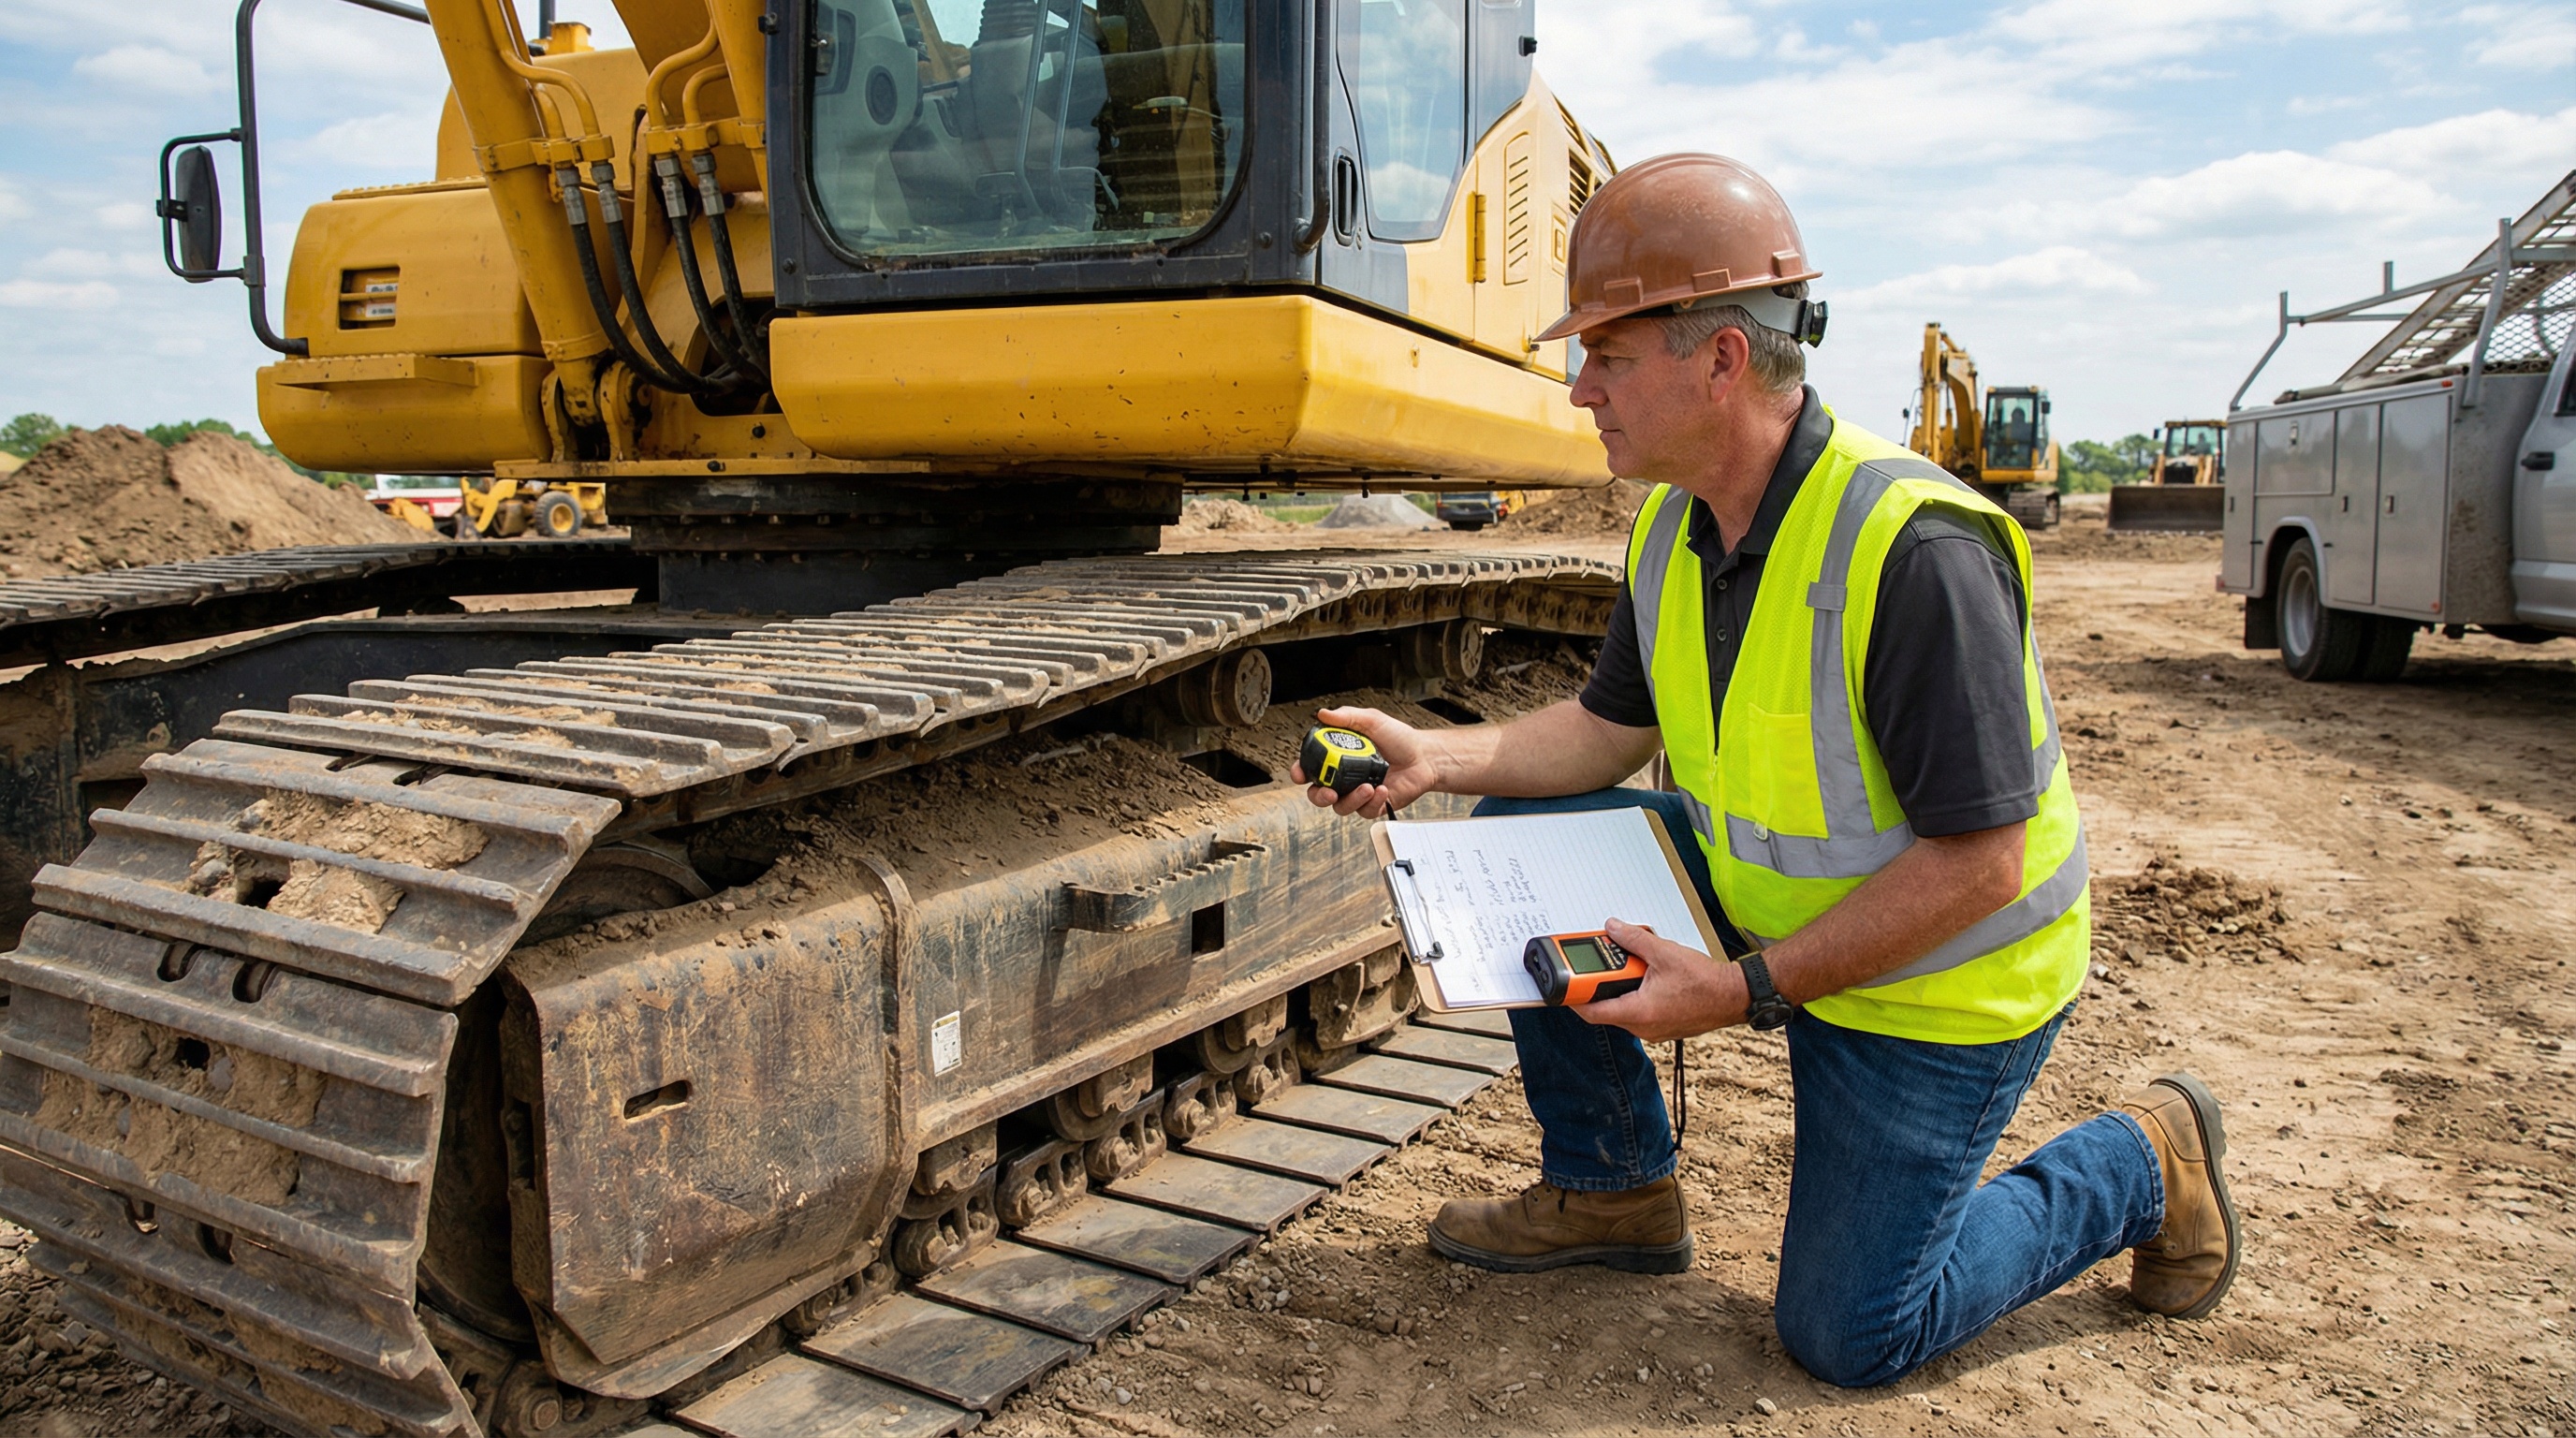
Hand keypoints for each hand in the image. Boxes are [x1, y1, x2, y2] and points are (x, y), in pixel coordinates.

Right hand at [1290, 706, 1439, 817]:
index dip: (1300, 772)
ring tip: (1367, 787)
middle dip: (1320, 796)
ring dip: (1351, 800)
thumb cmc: (1400, 739)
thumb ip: (1347, 717)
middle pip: (1319, 794)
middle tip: (1330, 792)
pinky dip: (1372, 802)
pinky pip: (1364, 811)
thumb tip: (1324, 714)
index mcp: (1338, 757)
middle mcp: (1345, 777)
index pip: (1311, 767)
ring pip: (1341, 807)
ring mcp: (1358, 793)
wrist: (1425, 756)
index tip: (1300, 774)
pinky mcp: (1374, 805)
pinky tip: (1382, 789)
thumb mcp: (1372, 721)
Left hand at [1574, 918, 1746, 1040]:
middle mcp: (1642, 1026)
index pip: (1590, 1012)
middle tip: (1597, 965)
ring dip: (1619, 989)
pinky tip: (1644, 976)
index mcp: (1637, 1012)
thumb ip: (1634, 940)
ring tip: (1627, 966)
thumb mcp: (1665, 953)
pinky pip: (1638, 1011)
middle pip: (1605, 1009)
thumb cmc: (1706, 983)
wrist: (1734, 997)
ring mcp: (1652, 1029)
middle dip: (1599, 986)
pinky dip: (1634, 995)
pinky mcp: (1662, 1025)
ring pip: (1622, 1009)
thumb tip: (1613, 928)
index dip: (1572, 998)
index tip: (1562, 985)